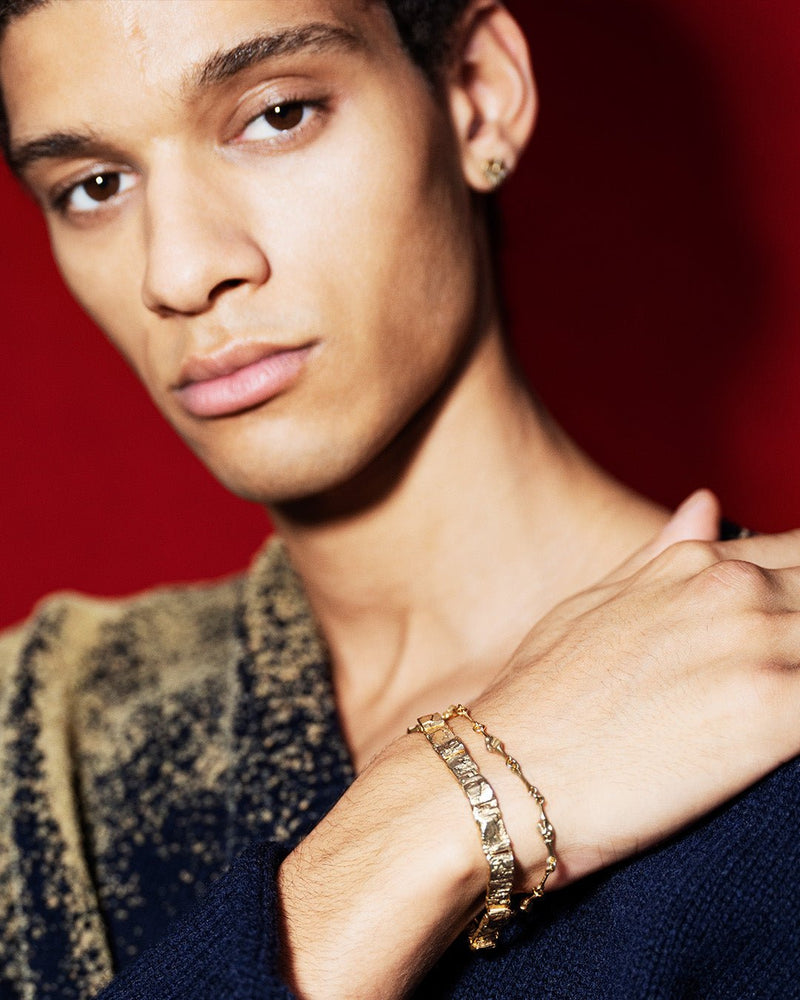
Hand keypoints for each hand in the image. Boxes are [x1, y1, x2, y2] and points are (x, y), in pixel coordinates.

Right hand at [475, 491, 799, 887]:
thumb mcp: (592, 605)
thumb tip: (708, 502)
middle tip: (776, 677)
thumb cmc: (542, 695)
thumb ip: (660, 554)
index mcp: (697, 562)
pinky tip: (783, 736)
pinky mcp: (776, 712)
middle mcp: (735, 589)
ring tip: (773, 701)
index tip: (787, 636)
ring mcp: (760, 646)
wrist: (508, 772)